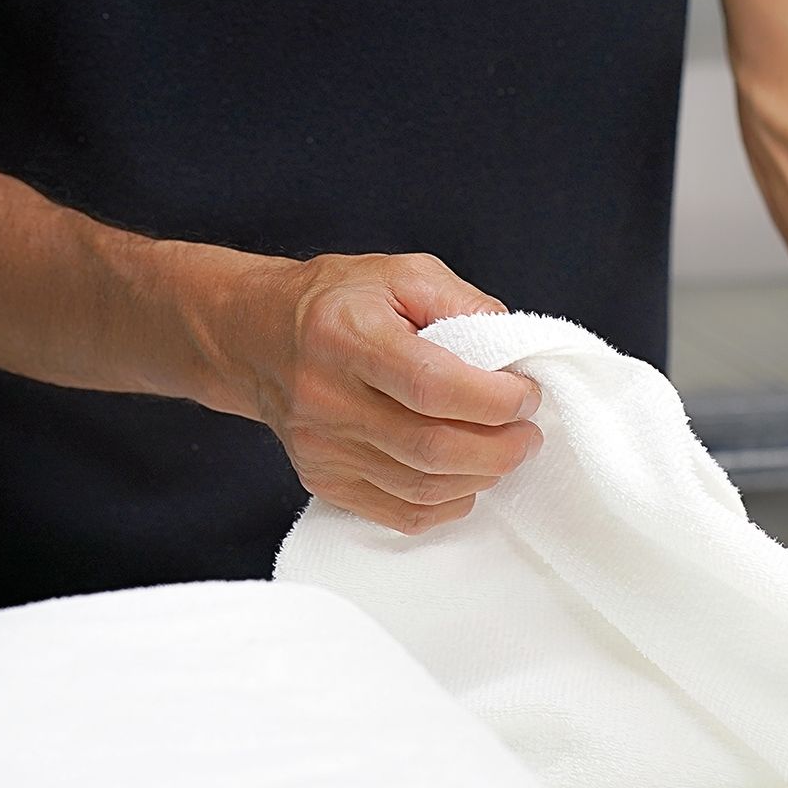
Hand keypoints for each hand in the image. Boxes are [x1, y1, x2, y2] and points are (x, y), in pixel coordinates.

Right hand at [188, 250, 540, 533]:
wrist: (258, 338)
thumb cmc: (338, 301)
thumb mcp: (402, 274)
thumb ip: (463, 304)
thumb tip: (514, 351)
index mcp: (346, 335)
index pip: (431, 386)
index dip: (492, 399)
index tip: (526, 395)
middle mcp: (325, 397)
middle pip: (430, 447)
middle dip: (499, 447)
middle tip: (528, 433)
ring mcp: (320, 448)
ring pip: (420, 488)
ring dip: (480, 476)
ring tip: (505, 451)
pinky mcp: (323, 481)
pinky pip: (400, 513)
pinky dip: (448, 503)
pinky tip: (466, 477)